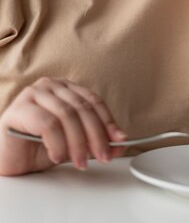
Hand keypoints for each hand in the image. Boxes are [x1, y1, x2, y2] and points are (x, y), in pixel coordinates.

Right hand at [0, 77, 126, 175]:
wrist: (7, 158)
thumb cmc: (36, 147)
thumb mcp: (72, 144)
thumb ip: (93, 141)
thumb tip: (120, 143)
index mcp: (66, 88)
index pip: (93, 100)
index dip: (108, 121)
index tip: (119, 140)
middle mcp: (51, 85)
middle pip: (82, 107)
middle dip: (96, 135)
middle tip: (103, 156)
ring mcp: (34, 93)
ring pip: (67, 115)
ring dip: (78, 142)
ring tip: (80, 161)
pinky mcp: (20, 108)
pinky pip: (47, 124)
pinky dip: (57, 143)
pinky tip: (58, 157)